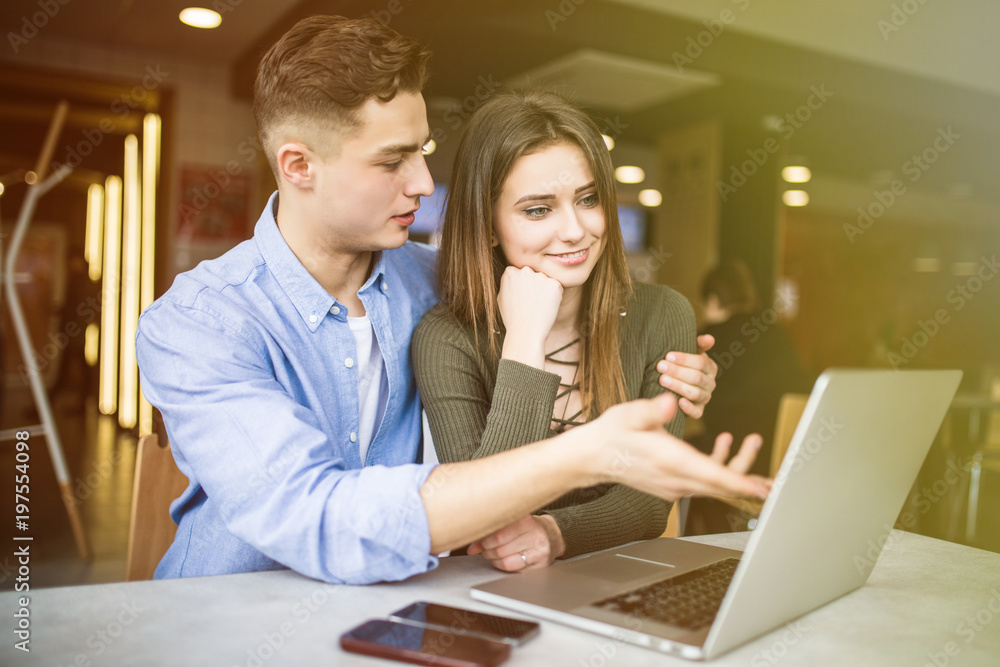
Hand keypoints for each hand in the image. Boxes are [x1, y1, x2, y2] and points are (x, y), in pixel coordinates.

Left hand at [467, 514, 565, 571]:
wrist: (553, 536)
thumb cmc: (528, 527)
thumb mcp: (513, 522)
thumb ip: (492, 531)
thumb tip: (471, 548)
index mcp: (528, 521)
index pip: (499, 533)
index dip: (484, 539)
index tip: (478, 541)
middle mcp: (536, 536)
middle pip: (500, 548)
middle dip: (486, 549)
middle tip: (483, 548)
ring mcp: (539, 552)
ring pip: (505, 560)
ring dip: (492, 558)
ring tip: (491, 553)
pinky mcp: (540, 565)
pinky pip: (512, 569)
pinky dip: (501, 565)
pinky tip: (500, 559)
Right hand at [498, 266, 563, 367]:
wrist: (525, 332)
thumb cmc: (512, 319)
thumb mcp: (501, 297)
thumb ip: (507, 283)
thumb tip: (513, 276)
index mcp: (510, 272)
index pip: (519, 273)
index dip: (522, 286)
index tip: (522, 297)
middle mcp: (525, 270)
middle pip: (533, 274)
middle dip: (534, 285)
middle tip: (531, 303)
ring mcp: (541, 276)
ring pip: (545, 281)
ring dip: (544, 290)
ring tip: (538, 307)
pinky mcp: (555, 284)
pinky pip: (556, 288)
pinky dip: (554, 296)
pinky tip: (546, 307)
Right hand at [582, 393, 770, 501]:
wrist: (593, 457)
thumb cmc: (612, 433)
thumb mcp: (629, 414)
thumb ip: (650, 409)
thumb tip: (667, 401)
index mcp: (670, 461)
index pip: (714, 476)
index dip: (742, 482)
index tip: (764, 488)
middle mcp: (676, 479)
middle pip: (721, 485)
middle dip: (750, 479)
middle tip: (776, 477)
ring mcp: (675, 485)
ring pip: (715, 484)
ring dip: (737, 467)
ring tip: (751, 440)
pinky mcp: (673, 484)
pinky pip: (704, 481)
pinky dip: (719, 466)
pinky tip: (725, 443)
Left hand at [656, 334, 717, 418]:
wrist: (675, 380)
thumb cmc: (681, 363)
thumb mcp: (689, 350)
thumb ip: (699, 344)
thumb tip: (710, 338)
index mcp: (710, 367)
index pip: (701, 363)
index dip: (685, 359)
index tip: (668, 356)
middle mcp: (710, 383)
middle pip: (697, 378)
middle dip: (677, 371)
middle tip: (660, 366)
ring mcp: (705, 398)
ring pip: (695, 393)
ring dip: (678, 386)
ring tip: (662, 380)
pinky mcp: (698, 410)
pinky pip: (697, 412)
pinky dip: (689, 408)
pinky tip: (678, 401)